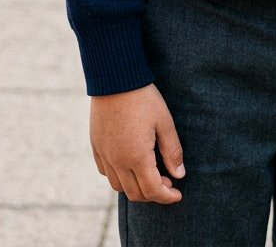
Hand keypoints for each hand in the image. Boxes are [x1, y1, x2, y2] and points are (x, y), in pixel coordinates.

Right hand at [90, 83, 185, 203]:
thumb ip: (172, 151)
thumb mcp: (164, 122)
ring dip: (135, 187)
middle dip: (154, 194)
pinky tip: (129, 164)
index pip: (153, 190)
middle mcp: (117, 161)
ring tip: (150, 174)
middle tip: (168, 182)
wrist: (115, 78)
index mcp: (137, 157)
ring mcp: (104, 154)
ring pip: (118, 186)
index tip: (178, 193)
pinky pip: (105, 171)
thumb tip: (179, 175)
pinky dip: (118, 176)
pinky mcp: (96, 146)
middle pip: (135, 193)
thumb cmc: (143, 98)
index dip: (167, 196)